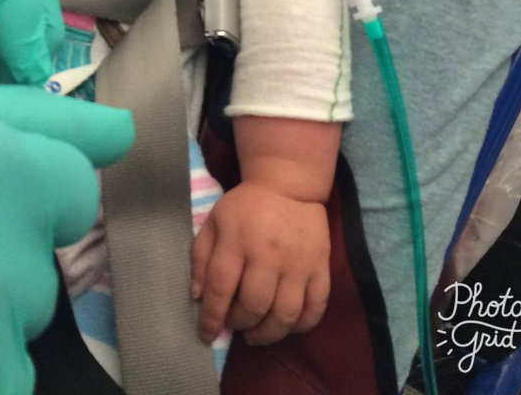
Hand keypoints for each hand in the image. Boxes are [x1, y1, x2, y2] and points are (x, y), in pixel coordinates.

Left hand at [191, 181, 330, 345]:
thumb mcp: (215, 221)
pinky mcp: (321, 268)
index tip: (206, 335)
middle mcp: (269, 254)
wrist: (288, 185)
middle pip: (253, 305)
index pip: (221, 288)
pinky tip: (286, 326)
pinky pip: (315, 308)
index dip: (211, 318)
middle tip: (235, 325)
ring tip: (256, 334)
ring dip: (268, 334)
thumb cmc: (246, 206)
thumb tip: (198, 297)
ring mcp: (298, 263)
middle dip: (240, 324)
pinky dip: (301, 326)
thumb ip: (201, 257)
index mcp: (237, 240)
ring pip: (285, 314)